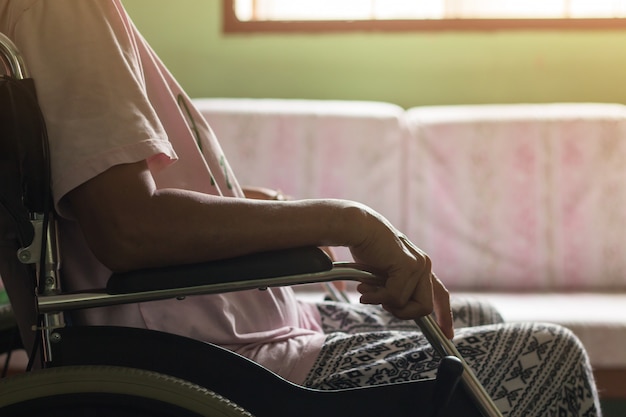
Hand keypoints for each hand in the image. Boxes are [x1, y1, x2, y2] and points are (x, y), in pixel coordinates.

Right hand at [349, 210, 453, 338]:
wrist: (358, 228)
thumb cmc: (366, 250)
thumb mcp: (384, 276)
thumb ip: (394, 290)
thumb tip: (395, 308)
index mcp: (420, 267)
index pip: (440, 294)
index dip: (444, 315)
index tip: (447, 334)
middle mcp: (424, 265)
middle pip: (424, 308)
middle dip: (401, 313)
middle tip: (381, 304)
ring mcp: (418, 265)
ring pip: (408, 305)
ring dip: (383, 302)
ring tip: (366, 291)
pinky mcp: (408, 266)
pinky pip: (395, 297)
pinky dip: (377, 297)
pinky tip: (364, 287)